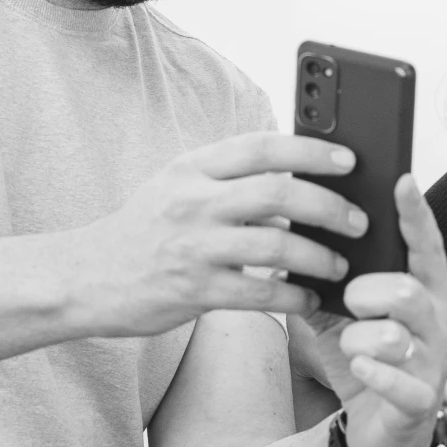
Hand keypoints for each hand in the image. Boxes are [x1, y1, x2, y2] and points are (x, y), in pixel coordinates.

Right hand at [65, 132, 363, 336]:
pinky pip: (259, 293)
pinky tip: (309, 300)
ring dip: (319, 257)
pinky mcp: (193, 290)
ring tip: (340, 266)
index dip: (311, 151)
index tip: (350, 161)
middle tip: (359, 221)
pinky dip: (293, 297)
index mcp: (193, 167)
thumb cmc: (147, 229)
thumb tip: (300, 175)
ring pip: (275, 245)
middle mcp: (193, 201)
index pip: (262, 147)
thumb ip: (230, 178)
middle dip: (329, 206)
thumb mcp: (179, 186)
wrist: (86, 277)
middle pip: (278, 193)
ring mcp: (193, 246)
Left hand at [315, 176, 446, 446]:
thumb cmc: (365, 360)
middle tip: (351, 303)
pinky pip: (396, 382)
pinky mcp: (420, 401)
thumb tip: (283, 237)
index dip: (414, 216)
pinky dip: (370, 372)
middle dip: (367, 293)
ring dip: (359, 341)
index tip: (400, 180)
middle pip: (407, 289)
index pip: (424, 247)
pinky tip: (359, 367)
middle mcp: (438, 323)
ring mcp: (432, 362)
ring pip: (397, 336)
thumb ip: (322, 280)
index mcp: (423, 292)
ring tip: (354, 348)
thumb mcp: (339, 316)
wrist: (378, 431)